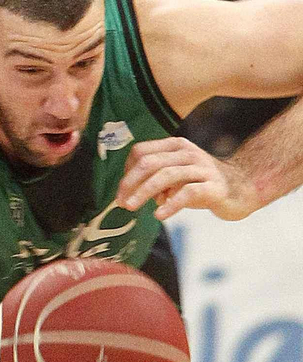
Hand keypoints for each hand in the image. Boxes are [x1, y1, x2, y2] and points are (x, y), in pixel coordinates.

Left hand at [118, 136, 258, 220]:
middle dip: (130, 183)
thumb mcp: (173, 177)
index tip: (121, 192)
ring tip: (131, 207)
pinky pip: (188, 193)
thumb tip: (128, 194)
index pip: (141, 152)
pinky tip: (159, 215)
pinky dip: (170, 204)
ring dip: (144, 192)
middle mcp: (188, 153)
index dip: (126, 172)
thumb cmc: (199, 183)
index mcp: (175, 146)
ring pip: (166, 175)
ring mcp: (203, 168)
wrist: (240, 188)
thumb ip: (152, 180)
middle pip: (150, 163)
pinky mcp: (214, 187)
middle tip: (121, 202)